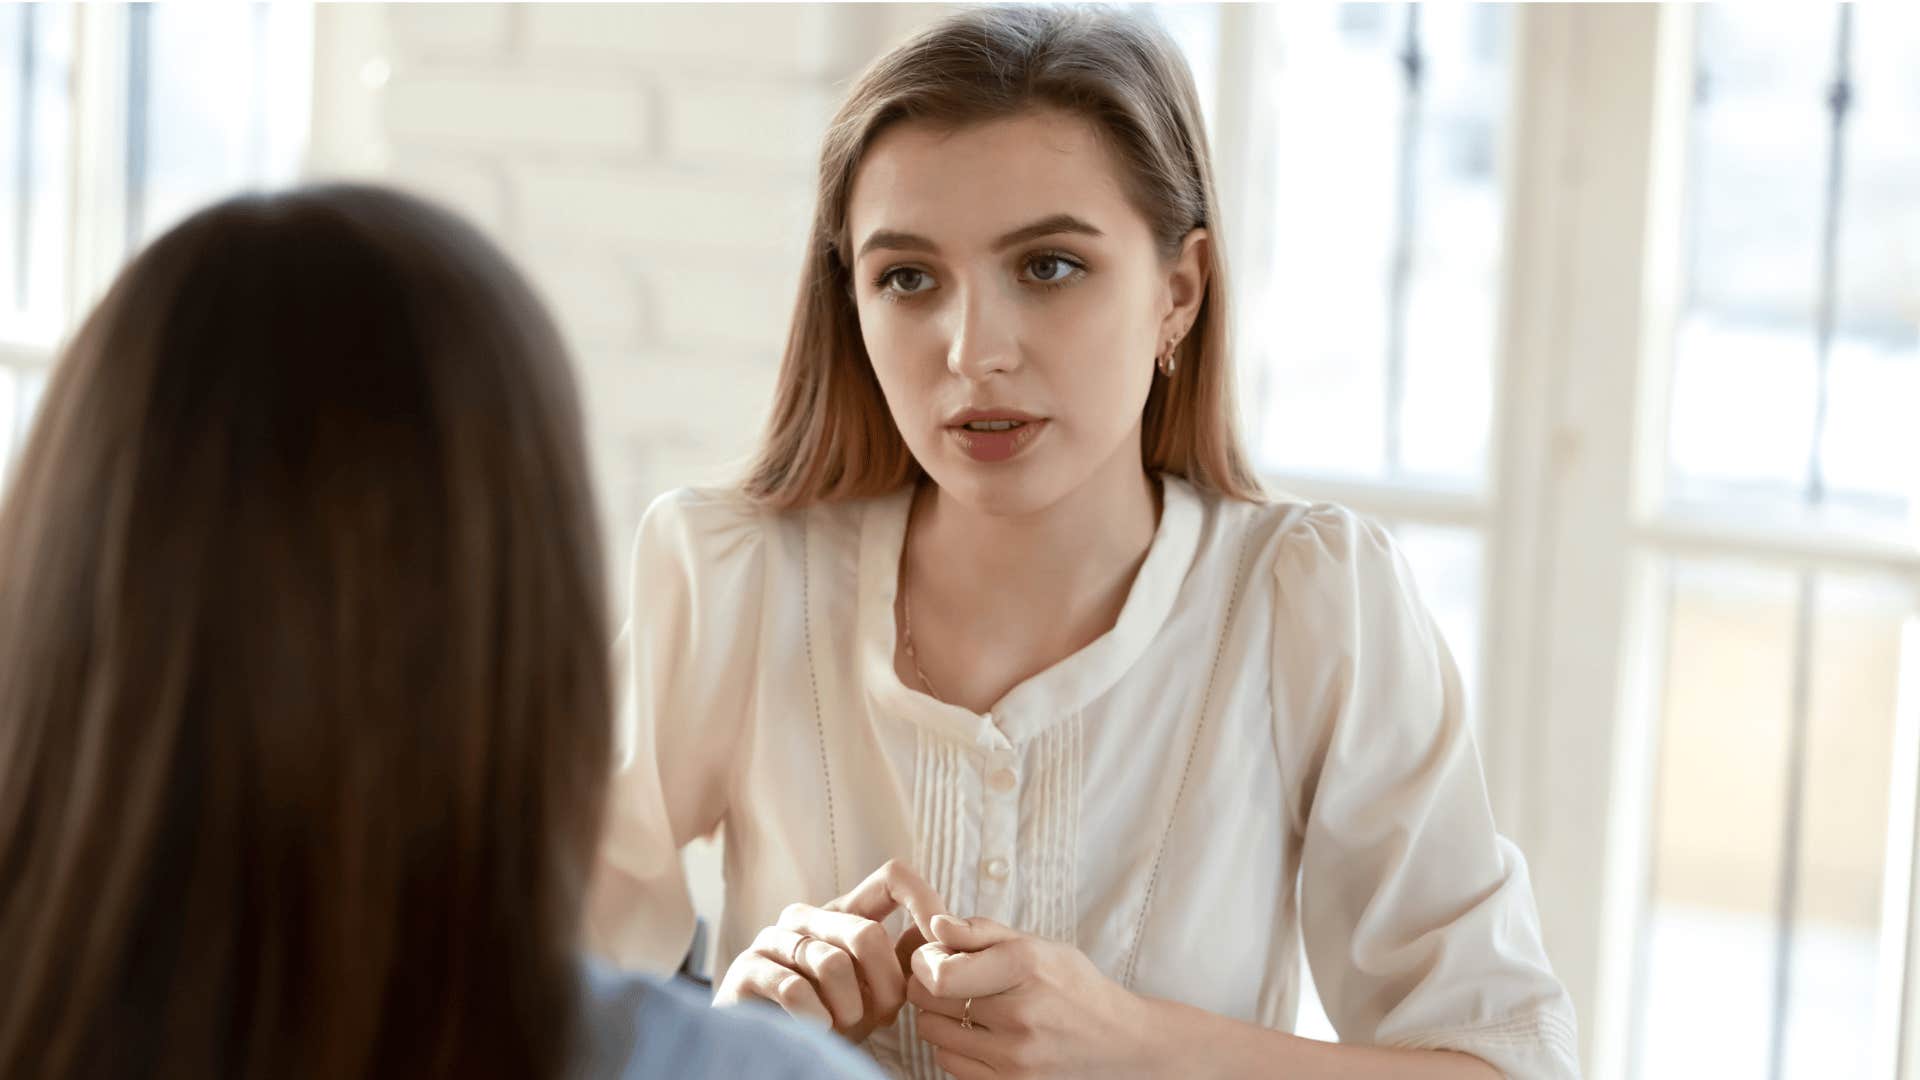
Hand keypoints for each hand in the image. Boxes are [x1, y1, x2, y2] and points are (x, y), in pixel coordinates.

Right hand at [713, 860, 946, 1042]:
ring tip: (843, 1027)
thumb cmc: (828, 1016)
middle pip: (867, 933)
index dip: (924, 902)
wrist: (770, 1051)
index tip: (943, 942)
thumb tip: (942, 928)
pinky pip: (794, 988)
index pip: (892, 878)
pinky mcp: (747, 969)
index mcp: (843, 913)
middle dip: (886, 986)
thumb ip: (903, 958)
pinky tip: (818, 1029)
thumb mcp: (875, 989)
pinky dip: (816, 1018)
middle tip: (883, 1017)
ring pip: (832, 964)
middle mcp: (807, 916)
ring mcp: (773, 939)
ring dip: (849, 1010)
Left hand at [908, 915, 1164, 1079]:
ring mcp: (1014, 1058)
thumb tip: (935, 925)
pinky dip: (954, 1046)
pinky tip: (980, 1034)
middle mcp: (1019, 1015)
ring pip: (932, 1032)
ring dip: (939, 1017)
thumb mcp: (1037, 945)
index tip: (934, 957)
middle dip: (928, 984)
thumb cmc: (1073, 986)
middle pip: (928, 1001)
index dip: (924, 963)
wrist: (1119, 1042)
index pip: (939, 975)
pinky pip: (948, 1062)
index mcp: (1025, 968)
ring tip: (969, 1008)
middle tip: (950, 979)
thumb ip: (982, 932)